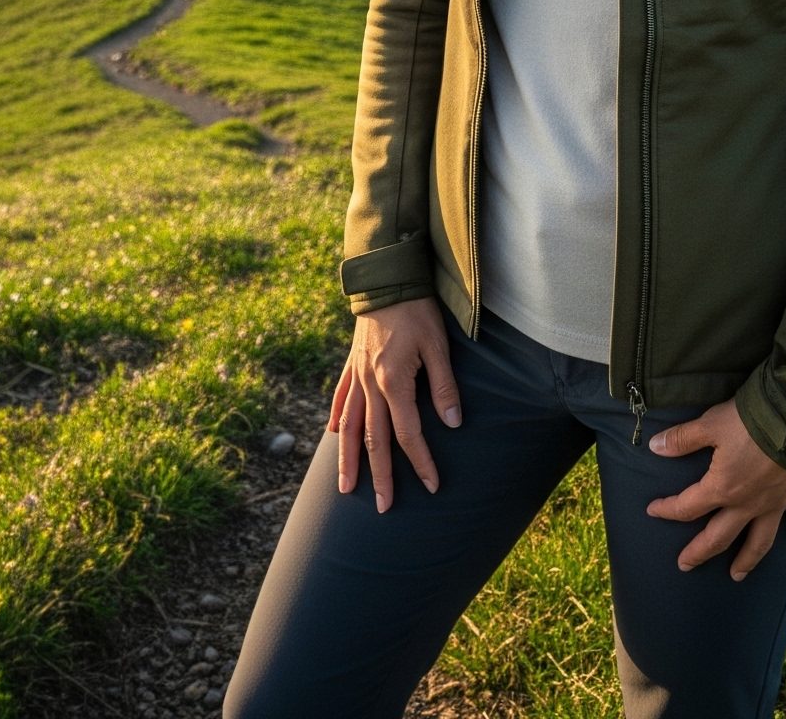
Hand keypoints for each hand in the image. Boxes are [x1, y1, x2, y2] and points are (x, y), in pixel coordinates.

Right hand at [327, 295, 463, 512]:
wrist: (387, 278)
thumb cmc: (417, 310)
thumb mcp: (438, 345)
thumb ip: (444, 385)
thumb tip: (453, 423)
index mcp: (394, 383)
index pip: (408, 434)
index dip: (421, 462)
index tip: (432, 486)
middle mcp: (370, 385)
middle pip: (374, 439)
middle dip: (379, 475)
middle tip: (382, 507)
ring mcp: (357, 375)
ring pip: (349, 426)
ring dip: (348, 459)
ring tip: (346, 488)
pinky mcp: (352, 363)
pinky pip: (341, 398)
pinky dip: (337, 420)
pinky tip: (332, 436)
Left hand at [644, 395, 785, 575]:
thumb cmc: (751, 422)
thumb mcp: (710, 424)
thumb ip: (682, 439)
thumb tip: (655, 447)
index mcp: (722, 488)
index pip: (688, 506)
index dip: (668, 509)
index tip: (652, 511)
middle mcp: (747, 505)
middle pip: (719, 536)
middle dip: (700, 552)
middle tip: (686, 566)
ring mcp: (775, 504)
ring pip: (759, 541)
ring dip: (747, 559)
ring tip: (737, 575)